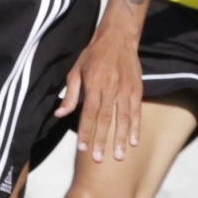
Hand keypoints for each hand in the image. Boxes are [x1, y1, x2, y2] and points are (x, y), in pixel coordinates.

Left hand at [57, 21, 144, 162]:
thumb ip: (70, 95)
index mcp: (93, 83)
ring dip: (120, 138)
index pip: (88, 113)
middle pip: (106, 119)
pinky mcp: (137, 88)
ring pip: (123, 117)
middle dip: (102, 141)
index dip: (86, 132)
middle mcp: (110, 87)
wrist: (118, 37)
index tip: (83, 149)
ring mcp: (126, 88)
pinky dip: (135, 127)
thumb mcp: (76, 71)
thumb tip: (60, 115)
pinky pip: (136, 111)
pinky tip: (133, 142)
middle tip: (99, 160)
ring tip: (118, 157)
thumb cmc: (93, 55)